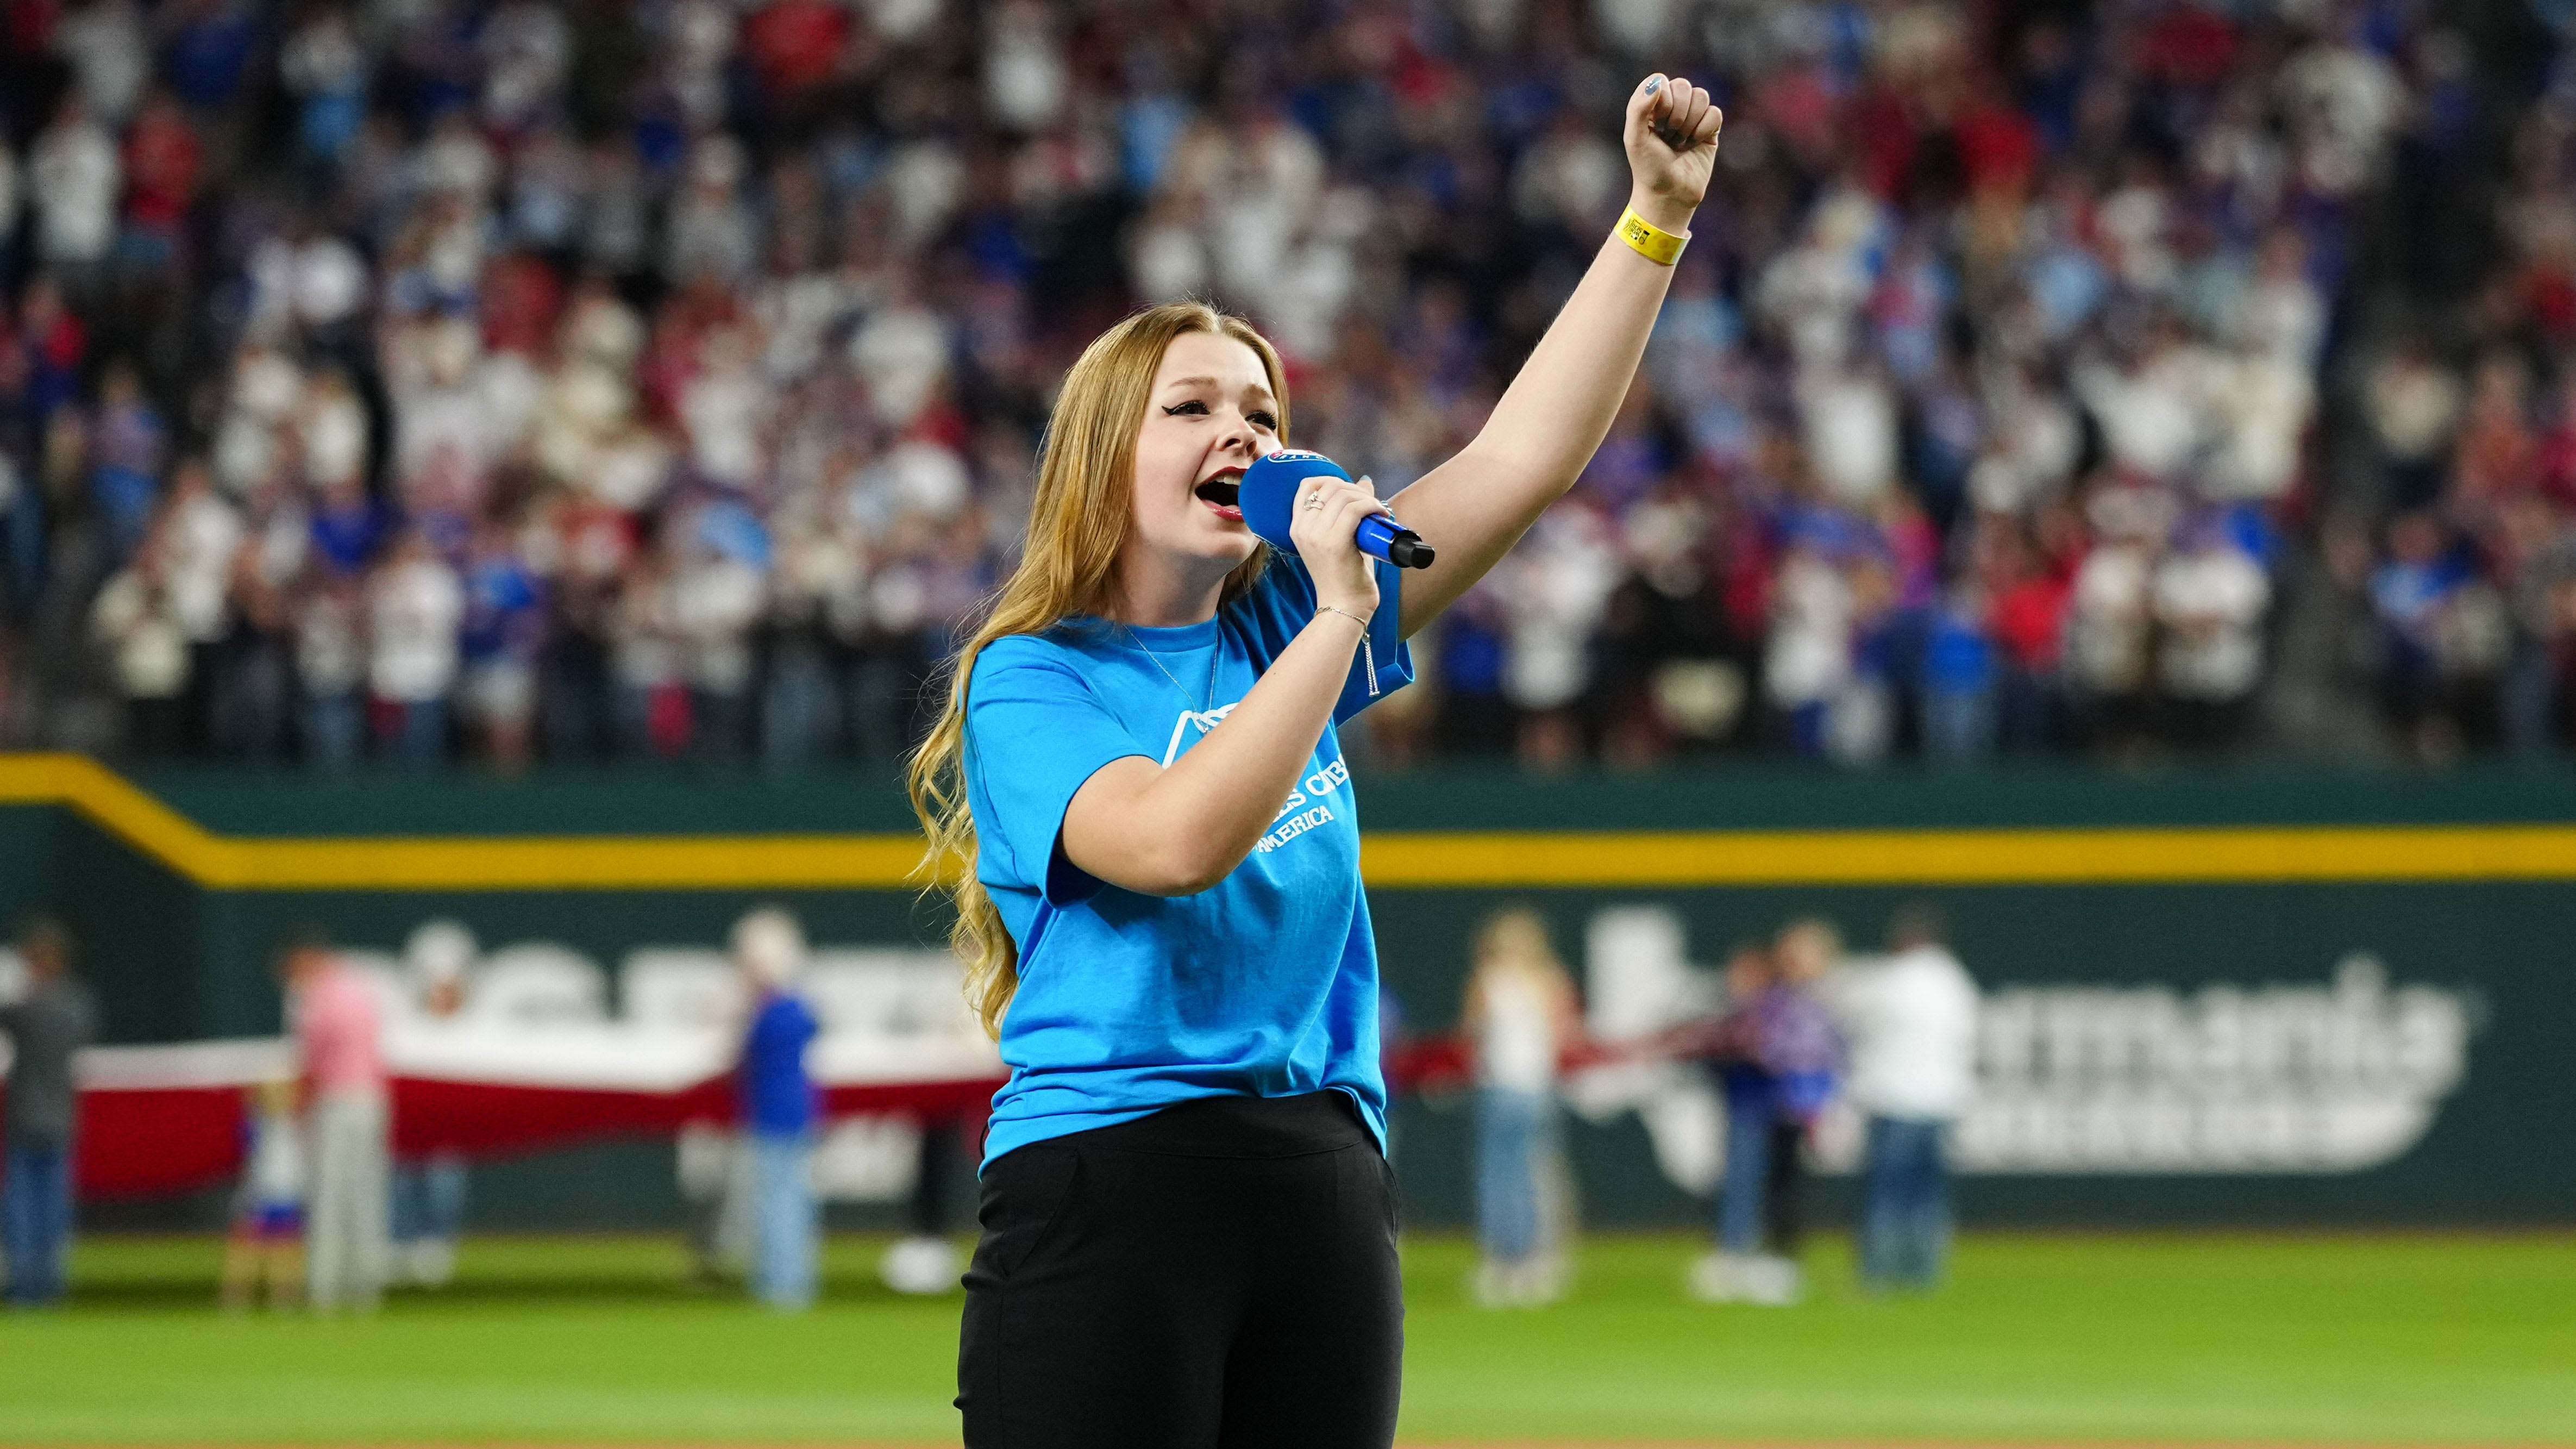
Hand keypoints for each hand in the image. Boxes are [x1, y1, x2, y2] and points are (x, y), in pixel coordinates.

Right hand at [1288, 472, 1384, 620]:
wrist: (1344, 607)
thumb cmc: (1345, 576)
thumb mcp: (1340, 539)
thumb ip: (1347, 511)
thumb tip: (1365, 481)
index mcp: (1297, 527)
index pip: (1307, 485)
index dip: (1332, 480)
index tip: (1351, 492)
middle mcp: (1303, 528)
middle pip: (1329, 486)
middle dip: (1355, 489)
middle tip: (1371, 504)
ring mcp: (1316, 535)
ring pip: (1344, 495)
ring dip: (1367, 498)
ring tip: (1379, 511)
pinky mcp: (1334, 543)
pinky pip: (1355, 509)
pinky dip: (1372, 506)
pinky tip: (1382, 515)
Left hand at [1623, 74, 1721, 233]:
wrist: (1670, 194)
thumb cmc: (1648, 168)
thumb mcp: (1634, 138)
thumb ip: (1639, 107)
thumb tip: (1656, 82)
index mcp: (1649, 105)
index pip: (1660, 80)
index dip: (1662, 100)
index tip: (1656, 125)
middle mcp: (1671, 107)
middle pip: (1683, 85)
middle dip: (1677, 114)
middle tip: (1669, 137)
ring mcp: (1691, 116)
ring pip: (1701, 96)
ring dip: (1690, 123)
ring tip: (1681, 142)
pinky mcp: (1709, 129)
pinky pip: (1715, 113)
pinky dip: (1705, 130)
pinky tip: (1695, 144)